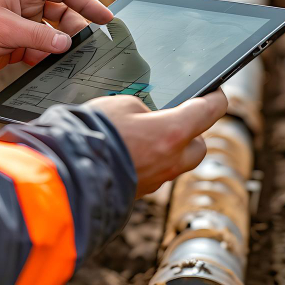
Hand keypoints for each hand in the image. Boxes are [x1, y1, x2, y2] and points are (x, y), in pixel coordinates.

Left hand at [0, 0, 113, 76]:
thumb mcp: (5, 28)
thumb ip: (39, 36)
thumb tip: (67, 44)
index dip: (86, 1)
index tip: (105, 17)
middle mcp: (24, 2)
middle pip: (61, 11)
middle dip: (76, 27)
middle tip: (92, 44)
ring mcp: (20, 22)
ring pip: (52, 32)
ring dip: (62, 44)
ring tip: (75, 57)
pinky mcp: (16, 42)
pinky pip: (41, 47)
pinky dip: (48, 56)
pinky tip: (56, 65)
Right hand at [88, 90, 228, 197]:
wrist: (68, 173)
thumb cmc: (93, 134)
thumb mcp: (121, 104)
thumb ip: (144, 109)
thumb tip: (146, 119)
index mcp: (173, 133)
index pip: (210, 111)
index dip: (216, 98)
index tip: (215, 92)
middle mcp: (171, 160)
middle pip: (199, 145)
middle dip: (193, 133)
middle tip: (177, 119)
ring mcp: (156, 180)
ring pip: (177, 163)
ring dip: (171, 150)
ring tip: (148, 136)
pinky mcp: (139, 192)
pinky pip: (154, 174)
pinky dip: (149, 163)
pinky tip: (129, 152)